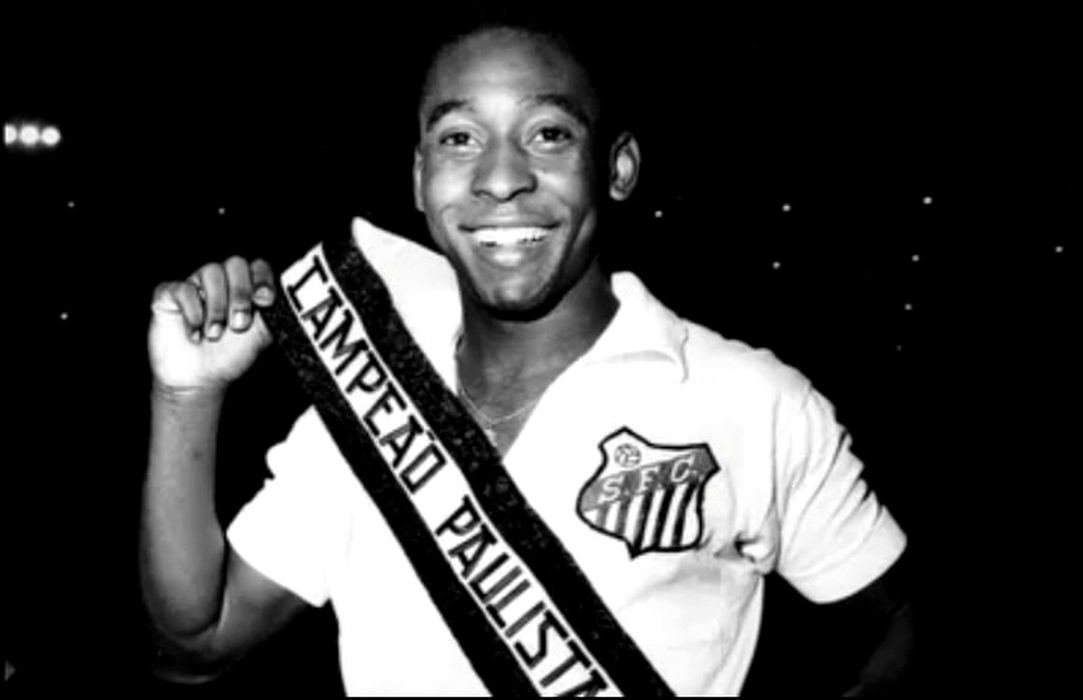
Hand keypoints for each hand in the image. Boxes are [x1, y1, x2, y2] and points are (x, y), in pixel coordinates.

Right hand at [149, 257, 276, 394]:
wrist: (199, 380)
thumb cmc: (230, 355)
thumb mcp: (260, 336)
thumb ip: (274, 315)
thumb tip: (292, 300)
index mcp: (246, 287)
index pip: (258, 266)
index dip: (263, 278)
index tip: (265, 300)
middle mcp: (221, 281)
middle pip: (235, 263)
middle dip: (240, 294)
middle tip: (239, 324)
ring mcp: (195, 285)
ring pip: (210, 272)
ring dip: (217, 306)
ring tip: (215, 334)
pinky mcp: (168, 294)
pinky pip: (182, 288)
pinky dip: (192, 313)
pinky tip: (195, 335)